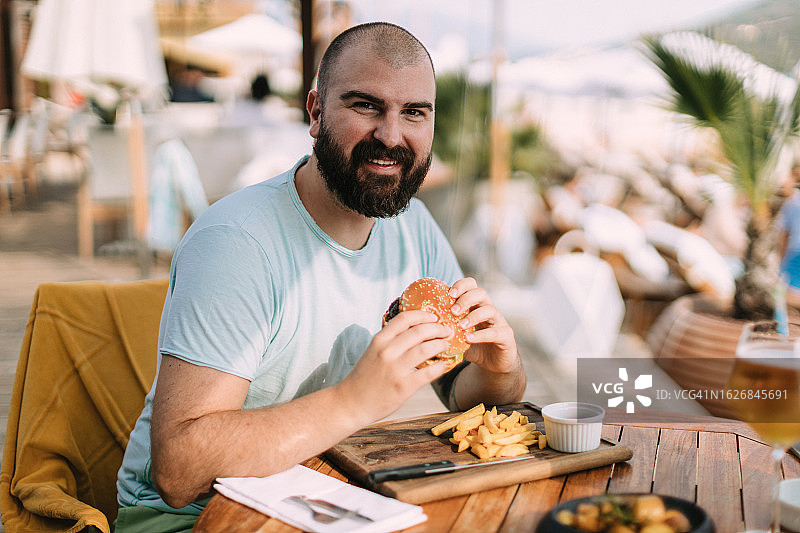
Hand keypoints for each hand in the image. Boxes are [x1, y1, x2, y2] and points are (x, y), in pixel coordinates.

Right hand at [336, 310, 452, 423]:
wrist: (351, 404)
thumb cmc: (364, 377)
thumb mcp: (372, 352)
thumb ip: (390, 341)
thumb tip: (414, 331)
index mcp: (379, 340)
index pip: (405, 318)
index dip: (423, 315)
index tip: (434, 317)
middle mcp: (387, 351)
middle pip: (419, 331)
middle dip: (437, 328)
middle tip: (446, 331)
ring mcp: (396, 369)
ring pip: (426, 349)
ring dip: (441, 345)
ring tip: (446, 345)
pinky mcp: (403, 387)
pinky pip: (429, 373)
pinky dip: (441, 367)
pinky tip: (445, 365)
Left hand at [449, 277, 520, 373]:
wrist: (494, 364)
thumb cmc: (473, 346)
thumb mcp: (456, 336)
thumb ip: (442, 329)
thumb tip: (418, 326)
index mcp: (476, 305)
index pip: (471, 285)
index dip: (461, 285)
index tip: (449, 294)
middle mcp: (488, 309)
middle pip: (481, 293)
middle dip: (465, 299)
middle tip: (453, 311)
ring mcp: (499, 322)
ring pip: (490, 310)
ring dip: (473, 316)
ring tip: (461, 326)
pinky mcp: (506, 336)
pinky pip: (495, 332)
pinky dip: (481, 335)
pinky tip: (469, 339)